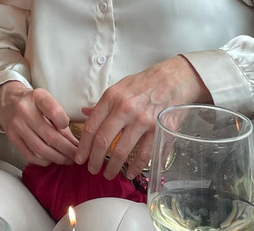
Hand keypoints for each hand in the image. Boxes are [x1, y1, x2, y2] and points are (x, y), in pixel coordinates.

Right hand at [0, 81, 78, 165]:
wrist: (7, 101)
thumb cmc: (32, 102)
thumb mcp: (47, 102)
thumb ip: (60, 120)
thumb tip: (74, 144)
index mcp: (37, 97)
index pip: (55, 111)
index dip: (66, 124)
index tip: (72, 131)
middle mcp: (24, 110)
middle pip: (50, 136)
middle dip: (67, 150)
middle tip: (77, 156)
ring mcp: (16, 125)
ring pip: (40, 149)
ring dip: (57, 158)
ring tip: (68, 160)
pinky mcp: (11, 138)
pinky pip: (30, 155)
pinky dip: (44, 161)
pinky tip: (52, 159)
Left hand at [74, 56, 209, 179]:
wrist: (173, 80)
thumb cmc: (144, 84)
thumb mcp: (119, 88)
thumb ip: (102, 103)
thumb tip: (84, 112)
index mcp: (111, 98)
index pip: (91, 126)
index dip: (83, 146)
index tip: (79, 158)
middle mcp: (125, 109)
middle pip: (103, 141)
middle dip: (95, 160)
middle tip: (92, 170)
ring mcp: (144, 120)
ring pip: (123, 151)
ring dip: (114, 167)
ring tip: (109, 174)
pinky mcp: (160, 130)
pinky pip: (145, 155)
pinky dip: (136, 168)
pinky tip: (130, 173)